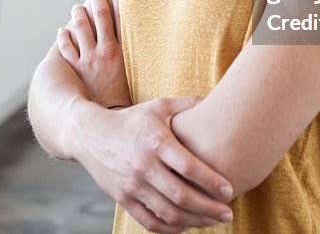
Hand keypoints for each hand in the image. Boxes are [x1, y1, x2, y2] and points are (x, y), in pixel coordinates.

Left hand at [58, 0, 131, 108]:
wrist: (112, 118)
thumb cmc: (128, 97)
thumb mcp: (138, 73)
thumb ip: (140, 56)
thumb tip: (151, 43)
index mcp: (121, 50)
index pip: (119, 16)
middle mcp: (104, 51)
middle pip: (99, 16)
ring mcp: (88, 59)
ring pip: (80, 28)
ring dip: (78, 15)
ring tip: (77, 8)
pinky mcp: (76, 69)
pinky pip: (66, 49)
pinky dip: (64, 38)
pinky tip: (63, 30)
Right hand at [70, 96, 234, 232]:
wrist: (89, 134)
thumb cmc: (130, 120)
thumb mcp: (157, 107)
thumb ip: (186, 105)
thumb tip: (214, 99)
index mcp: (156, 141)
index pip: (189, 167)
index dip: (212, 182)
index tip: (229, 190)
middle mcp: (144, 165)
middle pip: (182, 195)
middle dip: (209, 208)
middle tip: (228, 213)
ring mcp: (132, 185)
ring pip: (168, 212)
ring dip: (195, 221)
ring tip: (212, 221)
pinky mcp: (122, 198)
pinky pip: (149, 222)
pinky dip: (170, 229)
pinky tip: (186, 226)